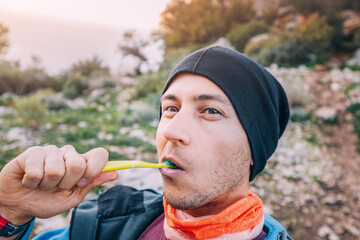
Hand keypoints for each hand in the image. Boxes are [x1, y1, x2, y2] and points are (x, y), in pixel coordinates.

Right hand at [0, 145, 117, 225]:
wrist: (19, 205)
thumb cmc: (48, 201)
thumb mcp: (73, 197)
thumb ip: (92, 183)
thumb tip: (115, 173)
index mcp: (82, 163)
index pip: (100, 154)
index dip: (95, 169)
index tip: (83, 181)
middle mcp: (68, 153)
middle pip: (78, 164)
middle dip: (66, 183)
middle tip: (57, 187)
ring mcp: (51, 151)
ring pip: (56, 169)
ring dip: (47, 185)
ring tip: (41, 184)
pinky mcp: (32, 152)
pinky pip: (37, 170)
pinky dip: (32, 182)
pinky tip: (29, 180)